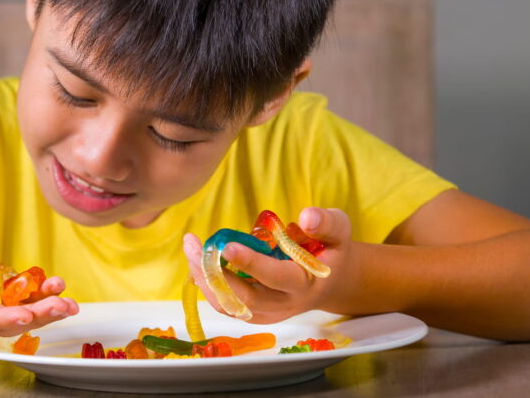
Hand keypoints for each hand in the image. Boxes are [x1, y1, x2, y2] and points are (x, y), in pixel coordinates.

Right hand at [0, 214, 78, 335]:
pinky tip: (58, 288)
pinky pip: (21, 306)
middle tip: (62, 306)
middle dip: (36, 316)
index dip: (1, 317)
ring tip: (70, 303)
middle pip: (4, 323)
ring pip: (17, 319)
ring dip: (45, 312)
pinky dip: (41, 300)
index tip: (25, 315)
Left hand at [183, 207, 354, 323]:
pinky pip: (226, 305)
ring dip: (205, 279)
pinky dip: (208, 285)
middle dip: (216, 273)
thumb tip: (306, 217)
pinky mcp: (253, 312)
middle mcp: (284, 304)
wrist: (331, 280)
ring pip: (230, 304)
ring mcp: (267, 312)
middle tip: (194, 246)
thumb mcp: (339, 230)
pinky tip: (196, 260)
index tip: (228, 245)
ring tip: (190, 249)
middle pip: (245, 298)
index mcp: (305, 283)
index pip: (276, 277)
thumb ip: (326, 223)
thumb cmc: (331, 249)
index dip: (252, 263)